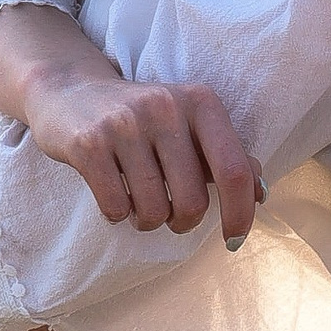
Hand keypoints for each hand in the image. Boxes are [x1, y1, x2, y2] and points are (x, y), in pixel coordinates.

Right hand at [21, 70, 260, 243]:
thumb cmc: (142, 119)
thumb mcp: (189, 124)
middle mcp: (165, 108)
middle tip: (170, 214)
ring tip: (139, 204)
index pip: (234, 171)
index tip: (234, 240)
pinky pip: (116, 207)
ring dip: (148, 220)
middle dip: (183, 222)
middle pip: (193, 202)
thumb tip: (260, 193)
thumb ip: (227, 156)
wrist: (69, 90)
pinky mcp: (88, 144)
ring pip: (154, 211)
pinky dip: (117, 213)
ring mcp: (124, 124)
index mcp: (200, 102)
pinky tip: (113, 194)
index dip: (240, 214)